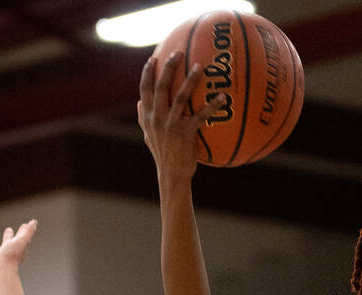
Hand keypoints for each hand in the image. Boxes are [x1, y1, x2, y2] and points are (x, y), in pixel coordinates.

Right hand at [0, 220, 36, 276]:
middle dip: (8, 236)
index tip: (24, 226)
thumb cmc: (12, 256)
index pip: (20, 237)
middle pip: (7, 242)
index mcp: (15, 248)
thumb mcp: (23, 240)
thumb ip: (29, 232)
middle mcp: (5, 252)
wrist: (0, 269)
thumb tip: (34, 222)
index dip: (22, 232)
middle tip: (8, 230)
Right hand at [137, 52, 225, 182]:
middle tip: (178, 52)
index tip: (153, 59)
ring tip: (200, 66)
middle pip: (160, 86)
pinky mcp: (185, 133)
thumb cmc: (163, 155)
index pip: (144, 90)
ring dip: (190, 80)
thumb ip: (144, 118)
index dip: (147, 73)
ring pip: (180, 96)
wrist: (172, 175)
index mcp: (148, 116)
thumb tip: (139, 103)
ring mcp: (170, 124)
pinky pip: (200, 115)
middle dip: (168, 67)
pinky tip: (223, 98)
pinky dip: (212, 106)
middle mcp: (157, 117)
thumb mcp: (148, 136)